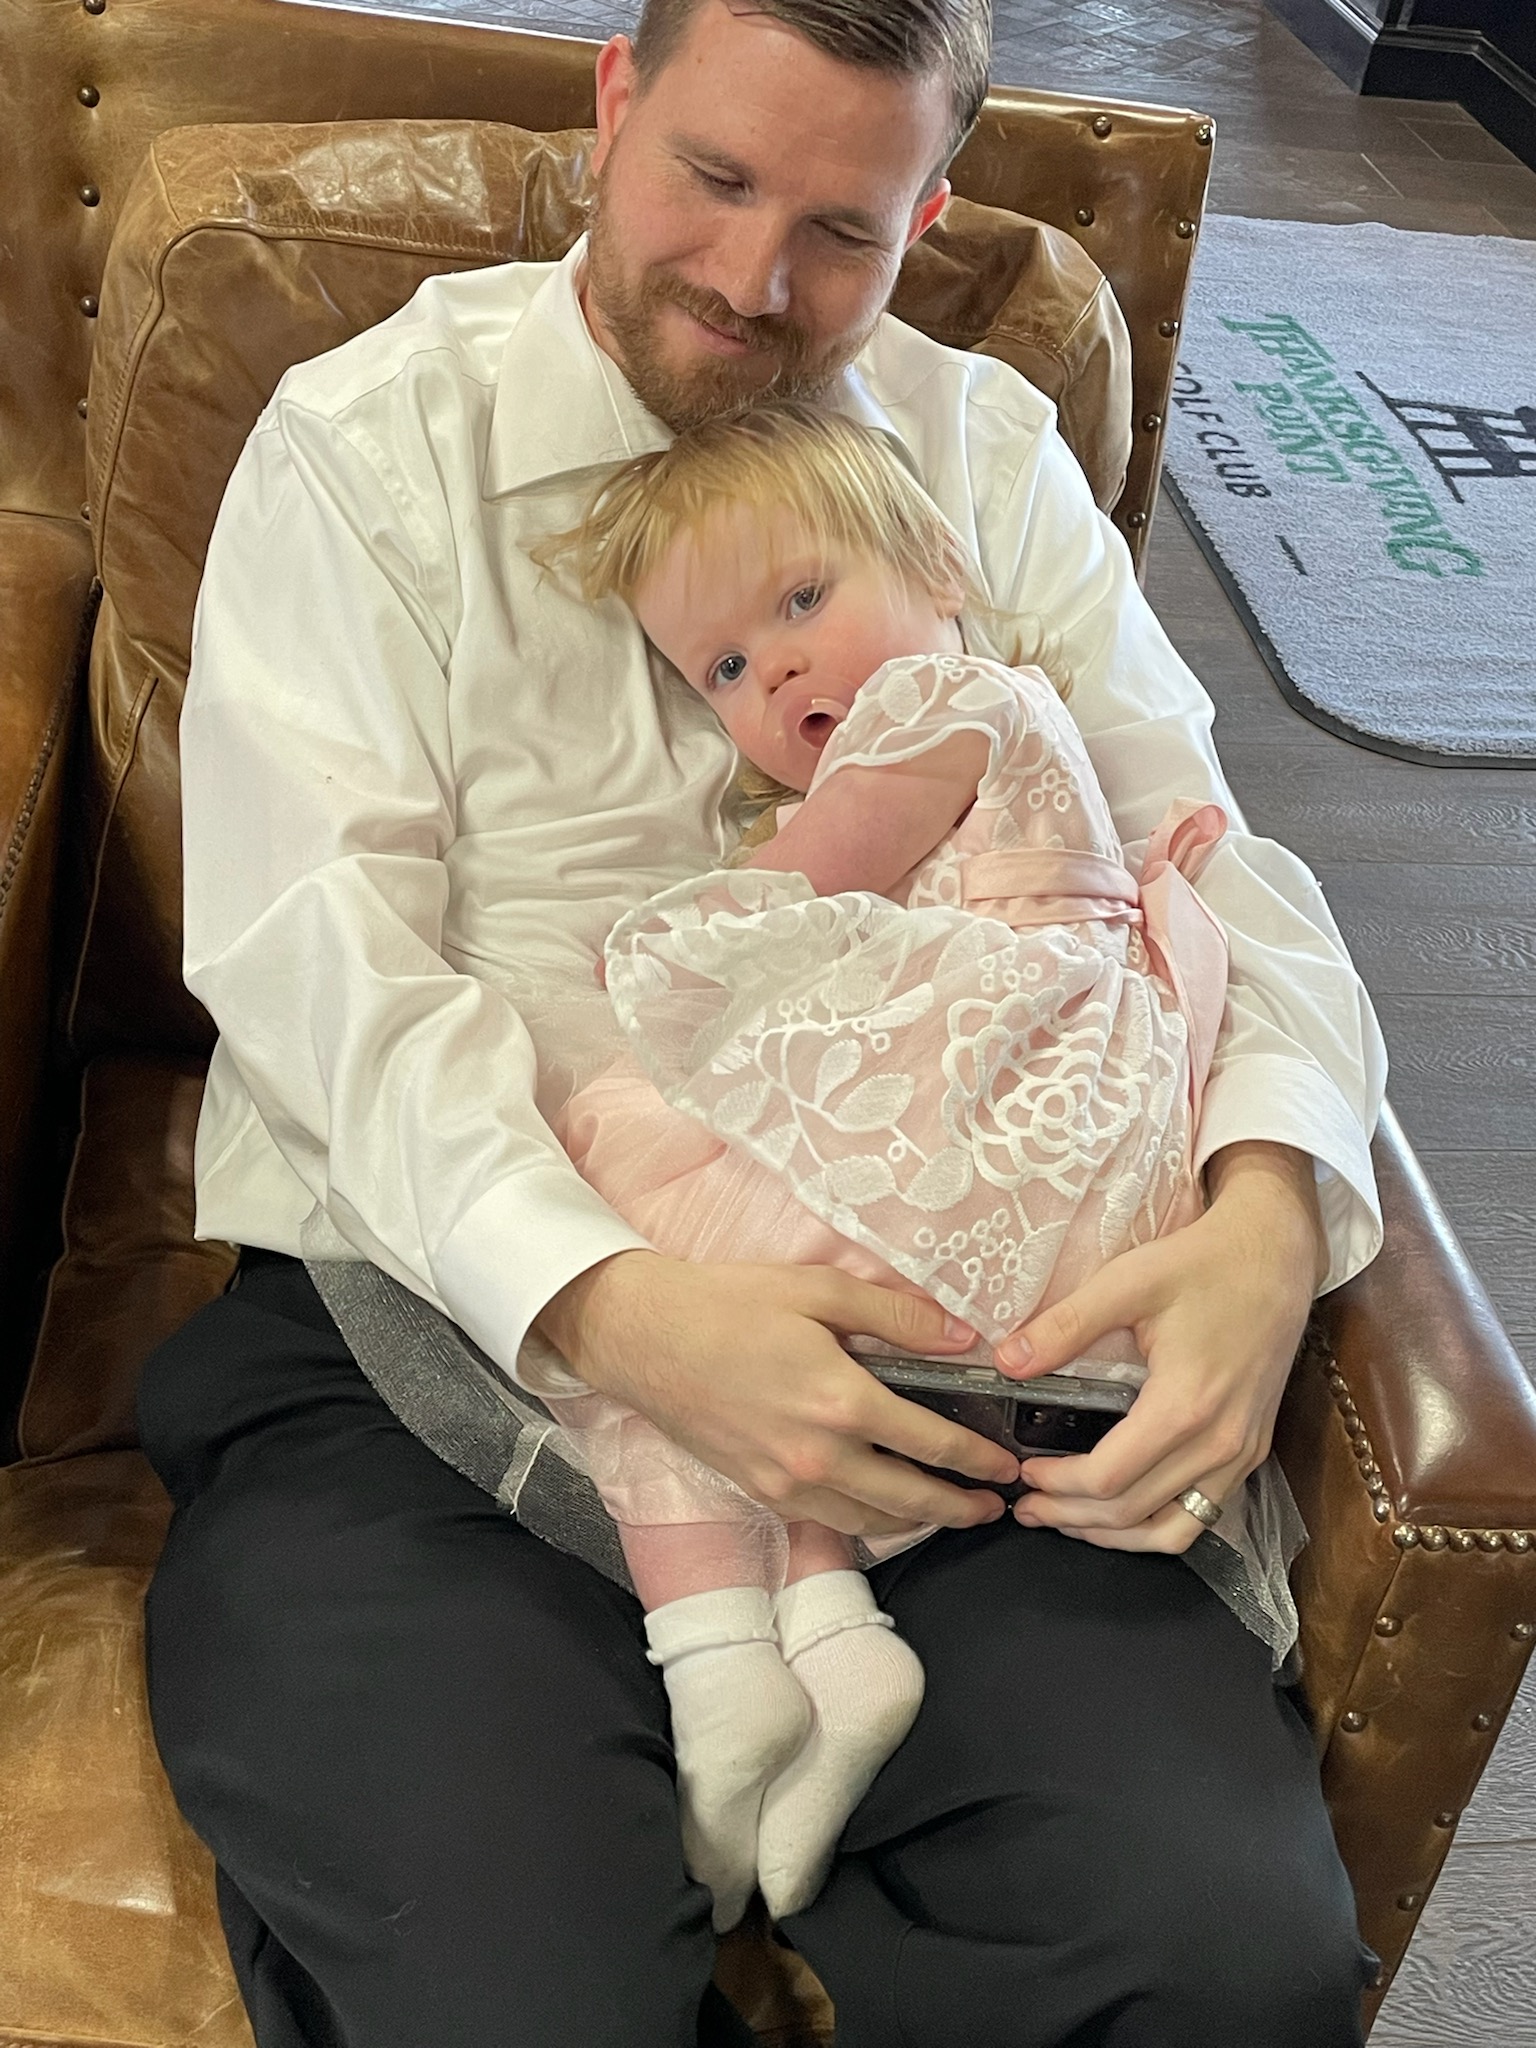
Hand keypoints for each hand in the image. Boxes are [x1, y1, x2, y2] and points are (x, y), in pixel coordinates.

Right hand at [537, 1252, 1017, 1537]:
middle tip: (993, 1507)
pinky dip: (865, 1521)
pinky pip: (826, 1518)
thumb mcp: (818, 1290)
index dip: (977, 1458)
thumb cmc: (727, 1304)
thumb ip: (896, 1316)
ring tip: (948, 1514)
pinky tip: (880, 1509)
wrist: (643, 1336)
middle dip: (959, 1506)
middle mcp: (817, 1455)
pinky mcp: (758, 1490)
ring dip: (917, 1522)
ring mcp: (784, 1481)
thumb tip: (963, 1337)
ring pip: (869, 1520)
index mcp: (840, 1402)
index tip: (1004, 1464)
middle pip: (908, 1498)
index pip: (931, 1442)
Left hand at [993, 1142, 1327, 1552]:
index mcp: (1185, 1406)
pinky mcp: (1252, 1451)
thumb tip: (1005, 1361)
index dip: (1057, 1485)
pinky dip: (1157, 1528)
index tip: (1022, 1472)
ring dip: (1113, 1535)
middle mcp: (1220, 1444)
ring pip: (1172, 1531)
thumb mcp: (1128, 1281)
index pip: (1108, 1478)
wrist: (1275, 1255)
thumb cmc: (1202, 1263)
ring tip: (1065, 1520)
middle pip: (1133, 1513)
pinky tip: (1122, 1514)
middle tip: (1027, 1505)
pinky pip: (1202, 1515)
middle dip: (1071, 1516)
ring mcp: (1242, 1454)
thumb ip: (1066, 1325)